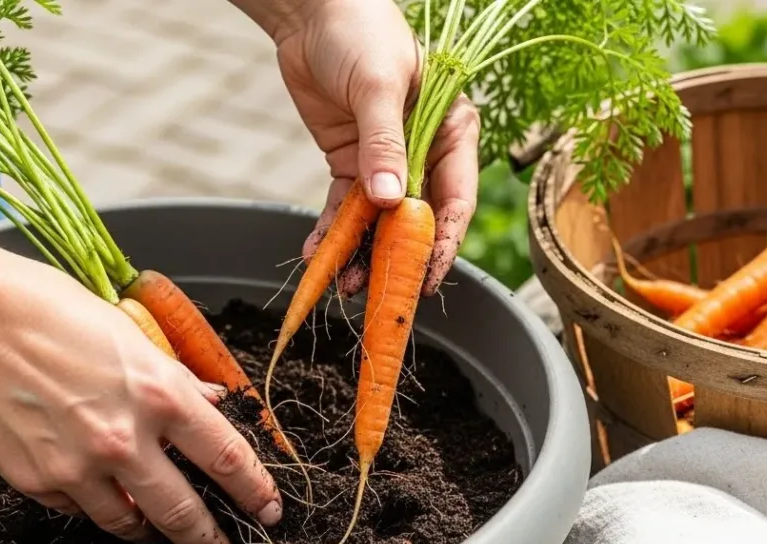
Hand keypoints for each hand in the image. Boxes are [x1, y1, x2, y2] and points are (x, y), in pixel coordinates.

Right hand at [0, 256, 280, 543]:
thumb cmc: (46, 311)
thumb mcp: (128, 334)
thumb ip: (174, 378)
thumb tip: (211, 402)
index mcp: (160, 395)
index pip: (227, 457)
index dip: (254, 491)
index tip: (268, 511)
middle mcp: (124, 439)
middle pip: (184, 512)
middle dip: (210, 542)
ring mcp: (77, 467)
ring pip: (130, 523)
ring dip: (151, 534)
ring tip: (161, 537)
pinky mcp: (36, 481)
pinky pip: (79, 510)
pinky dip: (96, 507)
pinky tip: (100, 497)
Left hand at [239, 0, 480, 296]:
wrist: (312, 11)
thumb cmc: (361, 32)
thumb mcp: (378, 86)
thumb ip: (384, 145)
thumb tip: (388, 203)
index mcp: (451, 131)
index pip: (454, 198)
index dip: (442, 241)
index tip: (426, 275)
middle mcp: (424, 152)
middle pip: (415, 219)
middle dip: (397, 256)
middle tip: (379, 291)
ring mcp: (386, 162)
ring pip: (378, 222)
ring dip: (362, 254)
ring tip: (342, 284)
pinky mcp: (350, 163)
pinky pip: (344, 208)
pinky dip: (333, 233)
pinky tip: (320, 256)